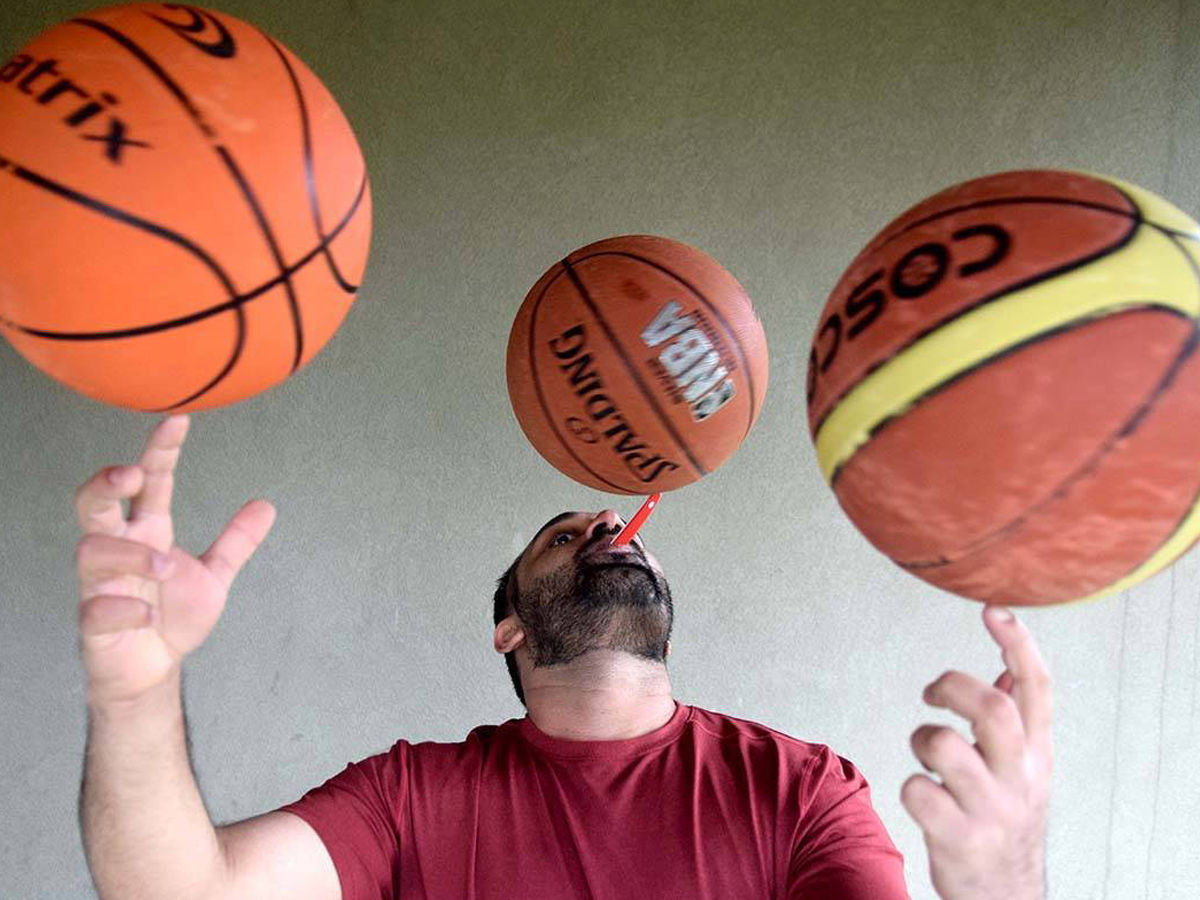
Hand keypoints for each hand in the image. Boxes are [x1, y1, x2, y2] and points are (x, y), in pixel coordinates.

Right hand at [75, 415, 275, 706]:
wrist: (154, 670)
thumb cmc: (172, 616)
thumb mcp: (214, 575)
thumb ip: (235, 542)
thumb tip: (266, 504)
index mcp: (146, 533)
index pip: (150, 482)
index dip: (160, 451)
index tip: (178, 419)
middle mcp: (118, 552)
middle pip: (93, 504)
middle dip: (106, 484)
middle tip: (133, 475)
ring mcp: (101, 586)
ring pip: (92, 551)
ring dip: (131, 555)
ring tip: (166, 567)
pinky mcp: (94, 623)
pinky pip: (96, 607)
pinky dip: (125, 608)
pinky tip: (149, 616)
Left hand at [900, 605, 1053, 899]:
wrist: (1005, 895)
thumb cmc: (1003, 819)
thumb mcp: (1021, 770)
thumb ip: (1017, 721)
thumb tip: (1007, 668)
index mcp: (1037, 755)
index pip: (1038, 691)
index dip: (1018, 645)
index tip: (993, 610)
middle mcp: (1020, 779)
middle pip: (994, 711)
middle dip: (954, 686)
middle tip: (933, 693)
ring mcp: (991, 810)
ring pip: (946, 747)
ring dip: (923, 739)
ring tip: (925, 753)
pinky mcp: (958, 838)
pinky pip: (917, 791)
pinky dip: (910, 785)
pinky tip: (920, 795)